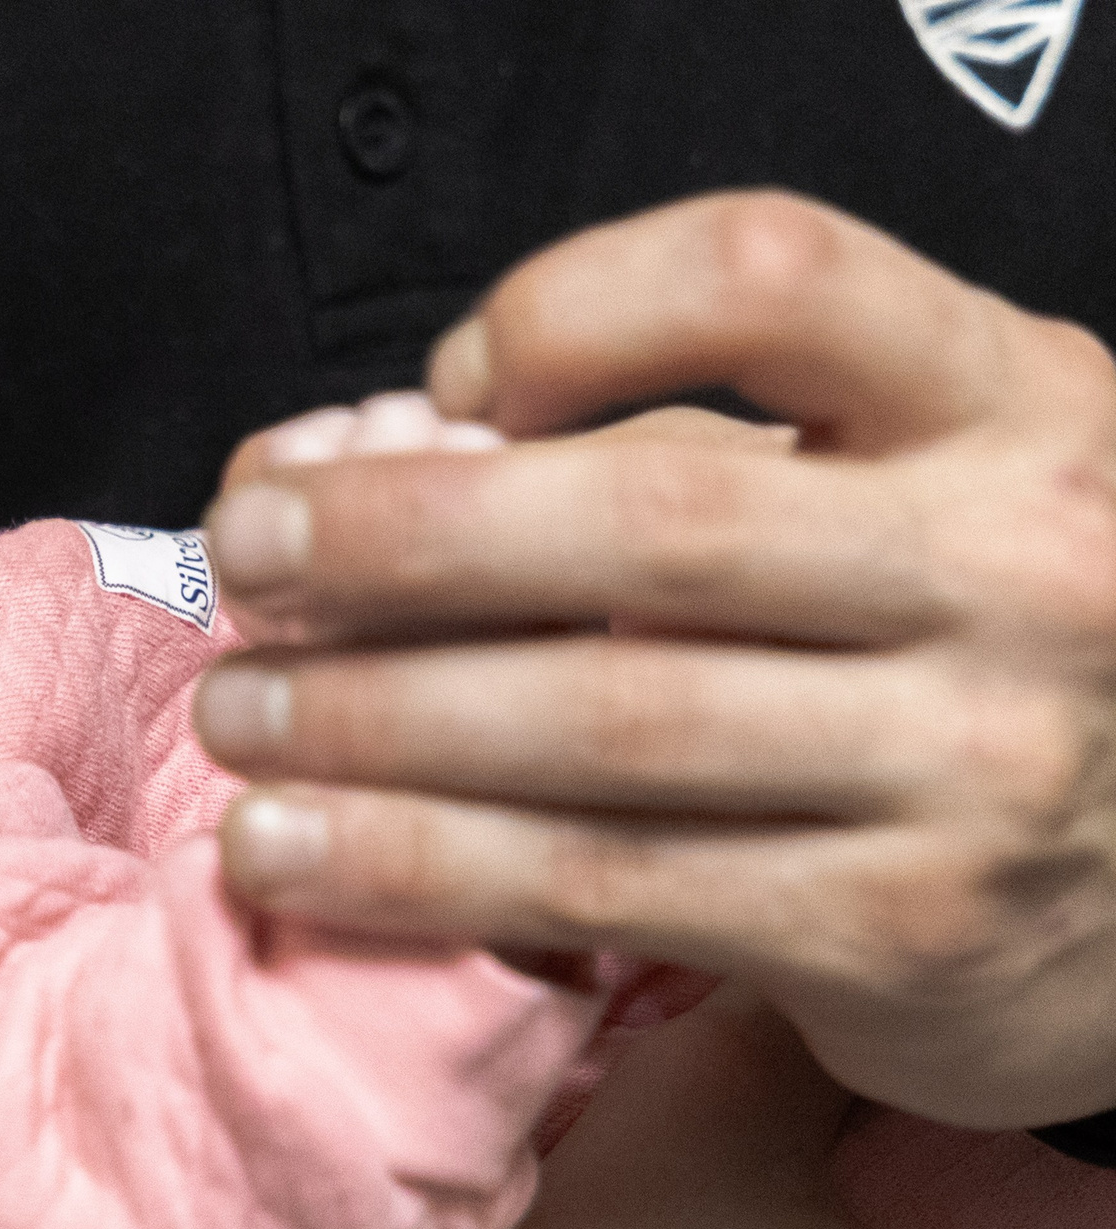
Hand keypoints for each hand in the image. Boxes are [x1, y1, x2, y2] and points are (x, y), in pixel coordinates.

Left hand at [195, 190, 1115, 1127]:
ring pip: (605, 725)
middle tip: (249, 556)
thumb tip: (368, 451)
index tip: (450, 382)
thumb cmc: (967, 650)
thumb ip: (693, 455)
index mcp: (1007, 399)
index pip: (774, 274)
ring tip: (237, 717)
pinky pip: (605, 887)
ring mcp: (970, 762)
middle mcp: (1014, 566)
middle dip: (402, 538)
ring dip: (374, 720)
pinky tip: (289, 852)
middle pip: (652, 517)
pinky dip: (418, 867)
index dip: (574, 309)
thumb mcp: (905, 489)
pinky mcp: (897, 932)